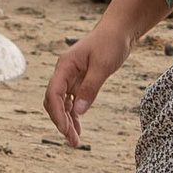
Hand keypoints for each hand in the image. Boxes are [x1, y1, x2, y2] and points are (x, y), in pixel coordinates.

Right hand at [45, 19, 129, 147]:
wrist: (118, 30)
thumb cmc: (111, 42)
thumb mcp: (103, 66)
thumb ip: (90, 88)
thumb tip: (78, 111)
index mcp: (65, 66)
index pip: (53, 94)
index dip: (57, 114)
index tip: (66, 130)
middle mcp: (64, 73)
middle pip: (53, 101)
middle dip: (60, 122)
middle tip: (73, 141)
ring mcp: (70, 77)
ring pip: (61, 104)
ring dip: (66, 121)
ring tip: (75, 140)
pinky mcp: (79, 81)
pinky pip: (71, 101)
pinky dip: (74, 114)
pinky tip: (78, 127)